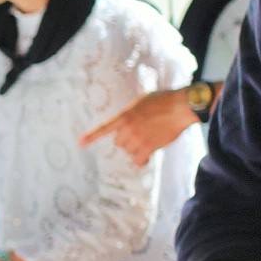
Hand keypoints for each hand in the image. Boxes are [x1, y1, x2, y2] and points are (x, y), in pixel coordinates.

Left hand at [80, 87, 199, 166]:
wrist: (179, 107)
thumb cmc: (164, 100)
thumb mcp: (141, 101)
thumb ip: (132, 113)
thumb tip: (130, 122)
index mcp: (125, 115)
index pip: (104, 128)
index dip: (91, 137)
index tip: (80, 143)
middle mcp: (128, 129)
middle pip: (119, 143)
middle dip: (127, 140)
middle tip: (140, 133)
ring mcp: (138, 139)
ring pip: (129, 151)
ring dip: (136, 149)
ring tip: (148, 140)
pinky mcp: (149, 148)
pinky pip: (138, 160)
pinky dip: (142, 160)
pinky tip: (146, 156)